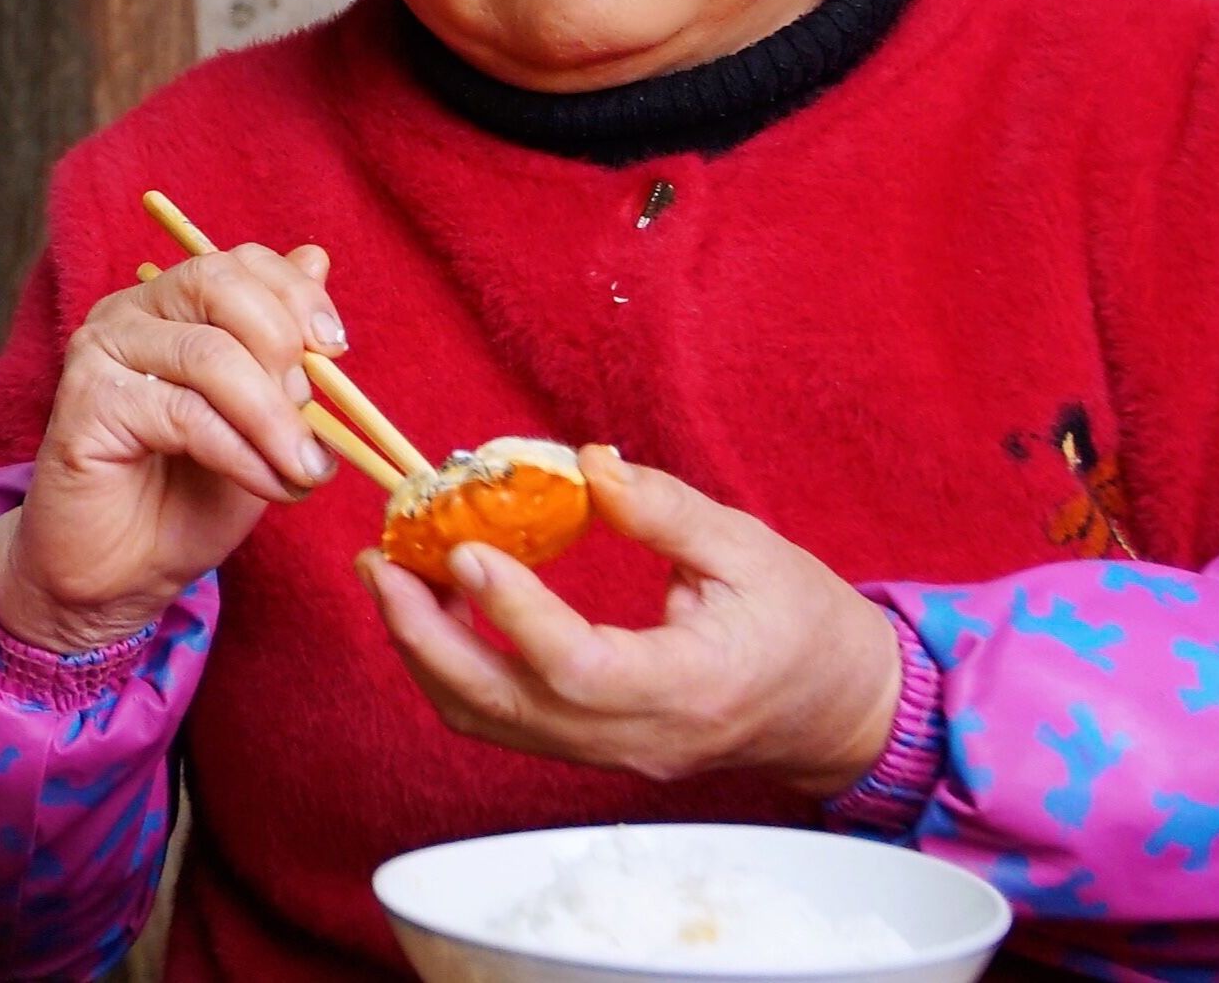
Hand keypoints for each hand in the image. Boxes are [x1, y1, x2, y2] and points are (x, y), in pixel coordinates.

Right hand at [0, 243, 342, 655]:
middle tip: (317, 420)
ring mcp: (99, 353)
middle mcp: (128, 313)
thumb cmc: (187, 497)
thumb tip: (317, 258)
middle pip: (218, 286)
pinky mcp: (85, 403)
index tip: (337, 349)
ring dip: (274, 418)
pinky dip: (241, 452)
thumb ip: (283, 347)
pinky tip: (267, 484)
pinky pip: (183, 413)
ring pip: (207, 353)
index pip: (238, 261)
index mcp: (169, 303)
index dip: (296, 295)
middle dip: (284, 349)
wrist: (119, 574)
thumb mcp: (259, 419)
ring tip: (305, 471)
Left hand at [361, 447, 901, 796]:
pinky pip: (506, 721)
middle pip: (509, 708)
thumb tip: (587, 466)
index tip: (465, 552)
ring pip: (493, 722)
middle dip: (427, 639)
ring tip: (392, 579)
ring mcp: (611, 753)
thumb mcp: (750, 548)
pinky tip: (438, 610)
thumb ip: (667, 510)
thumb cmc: (802, 623)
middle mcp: (639, 735)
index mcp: (690, 686)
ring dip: (427, 654)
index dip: (516, 615)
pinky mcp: (592, 748)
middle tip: (381, 565)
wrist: (837, 709)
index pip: (581, 669)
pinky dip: (455, 670)